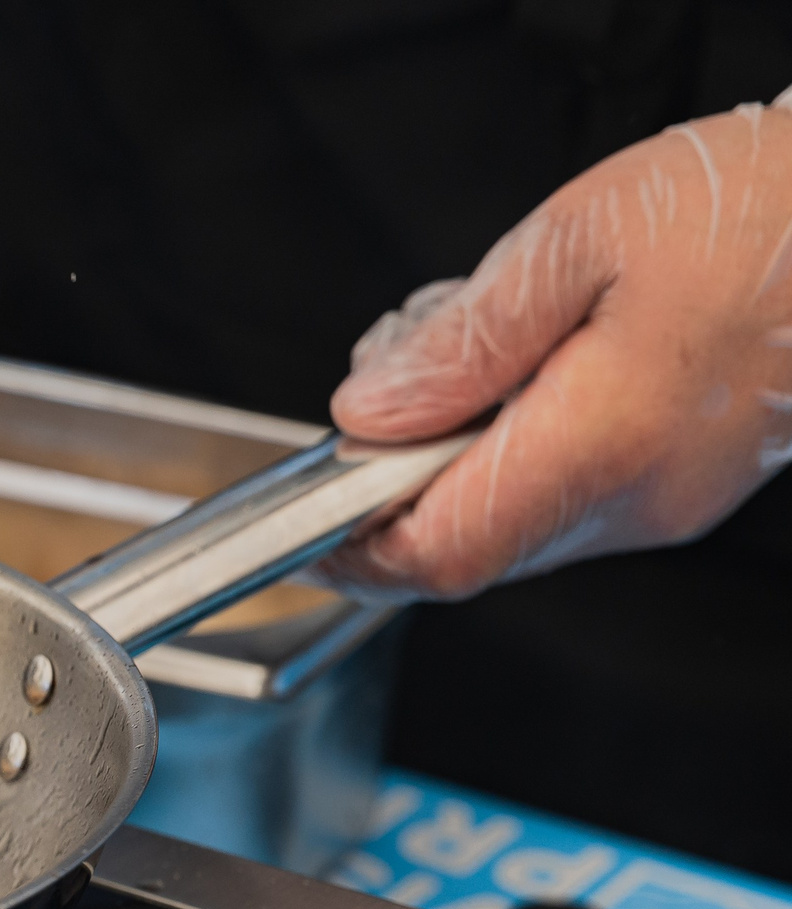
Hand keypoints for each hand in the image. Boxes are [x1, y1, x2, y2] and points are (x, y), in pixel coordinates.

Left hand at [321, 98, 791, 597]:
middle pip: (467, 544)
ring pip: (514, 519)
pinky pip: (567, 492)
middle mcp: (635, 499)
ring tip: (468, 340)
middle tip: (391, 378)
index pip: (436, 554)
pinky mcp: (686, 481)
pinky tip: (531, 356)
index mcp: (599, 447)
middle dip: (397, 483)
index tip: (306, 517)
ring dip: (455, 453)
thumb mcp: (581, 239)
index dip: (354, 549)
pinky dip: (515, 442)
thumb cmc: (763, 210)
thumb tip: (370, 413)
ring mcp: (666, 499)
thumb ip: (463, 340)